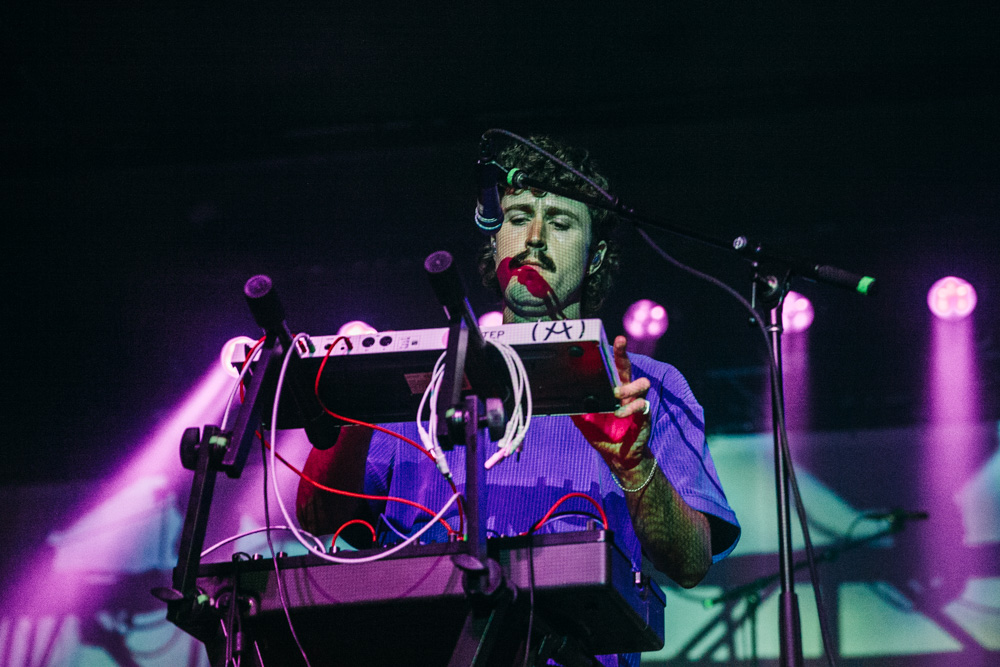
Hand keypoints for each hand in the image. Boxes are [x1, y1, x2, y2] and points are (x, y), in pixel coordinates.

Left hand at [571, 336, 651, 471]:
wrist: (618, 456)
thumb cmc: (602, 435)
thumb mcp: (584, 421)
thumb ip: (576, 408)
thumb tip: (560, 396)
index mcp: (613, 389)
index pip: (613, 366)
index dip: (614, 352)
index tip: (611, 338)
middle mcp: (626, 392)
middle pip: (627, 366)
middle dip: (623, 353)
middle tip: (619, 342)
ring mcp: (636, 402)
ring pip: (642, 383)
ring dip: (628, 387)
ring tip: (616, 394)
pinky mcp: (644, 414)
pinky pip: (642, 404)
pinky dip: (629, 408)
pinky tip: (619, 414)